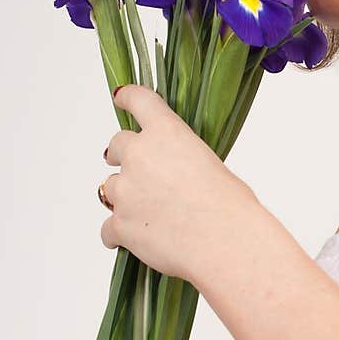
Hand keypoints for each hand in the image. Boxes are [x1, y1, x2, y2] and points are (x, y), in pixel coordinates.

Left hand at [99, 83, 254, 283]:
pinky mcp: (120, 224)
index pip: (139, 101)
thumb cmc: (230, 207)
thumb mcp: (211, 166)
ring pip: (110, 189)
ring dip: (124, 199)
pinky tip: (133, 240)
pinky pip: (108, 228)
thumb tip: (172, 177)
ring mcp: (125, 191)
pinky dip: (119, 233)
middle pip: (116, 147)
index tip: (121, 97)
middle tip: (135, 171)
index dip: (128, 97)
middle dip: (121, 156)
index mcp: (167, 133)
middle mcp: (139, 155)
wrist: (225, 242)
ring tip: (148, 216)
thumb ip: (182, 161)